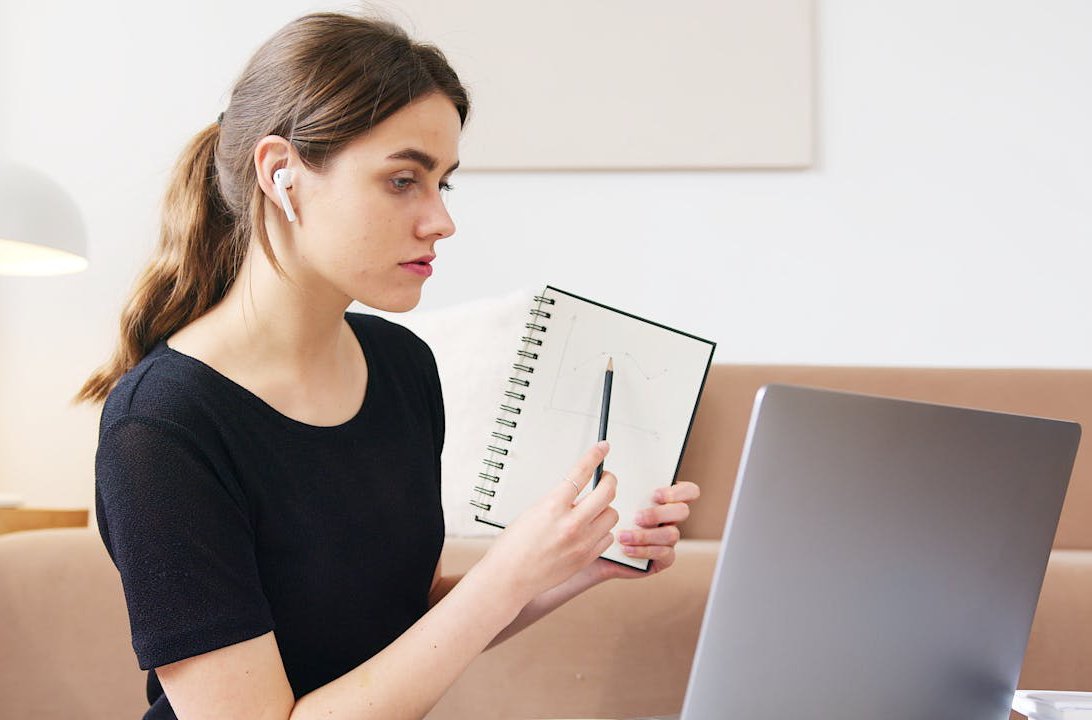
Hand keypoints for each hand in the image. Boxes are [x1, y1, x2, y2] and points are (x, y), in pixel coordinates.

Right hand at [477, 442, 618, 605]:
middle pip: (607, 492)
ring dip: (605, 508)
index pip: (581, 472)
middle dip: (610, 480)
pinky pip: (607, 537)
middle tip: (606, 478)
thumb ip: (558, 501)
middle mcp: (570, 524)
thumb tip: (578, 491)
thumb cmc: (512, 547)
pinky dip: (602, 530)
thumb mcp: (533, 512)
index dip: (595, 456)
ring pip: (611, 515)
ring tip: (593, 510)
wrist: (508, 578)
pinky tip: (590, 530)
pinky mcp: (586, 558)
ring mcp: (581, 543)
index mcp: (552, 506)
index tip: (602, 448)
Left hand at [593, 481, 700, 580]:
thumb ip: (615, 485)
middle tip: (637, 517)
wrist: (590, 547)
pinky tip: (626, 549)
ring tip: (622, 536)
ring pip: (672, 534)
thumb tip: (614, 474)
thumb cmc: (600, 518)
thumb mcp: (606, 498)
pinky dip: (644, 550)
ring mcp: (668, 539)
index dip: (678, 491)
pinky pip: (665, 554)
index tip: (654, 495)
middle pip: (683, 511)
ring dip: (646, 535)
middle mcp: (670, 517)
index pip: (688, 491)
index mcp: (663, 498)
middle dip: (660, 514)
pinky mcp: (663, 558)